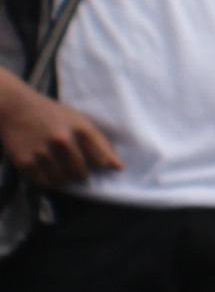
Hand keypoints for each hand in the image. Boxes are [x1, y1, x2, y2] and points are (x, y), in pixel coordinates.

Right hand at [0, 78, 121, 191]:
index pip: (100, 159)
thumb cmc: (54, 115)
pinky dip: (47, 181)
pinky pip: (43, 182)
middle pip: (81, 173)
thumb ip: (100, 143)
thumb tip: (119, 168)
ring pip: (62, 180)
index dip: (101, 166)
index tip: (98, 167)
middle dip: (80, 174)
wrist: (18, 109)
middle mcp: (62, 140)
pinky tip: (46, 169)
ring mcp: (42, 152)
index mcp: (80, 128)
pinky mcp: (24, 162)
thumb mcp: (80, 121)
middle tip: (74, 167)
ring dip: (63, 178)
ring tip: (59, 166)